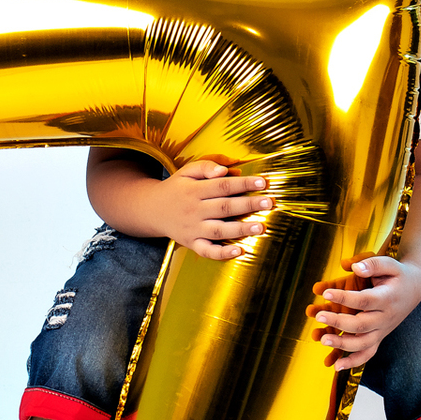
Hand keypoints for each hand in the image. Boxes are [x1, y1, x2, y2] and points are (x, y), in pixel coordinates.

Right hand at [159, 161, 274, 260]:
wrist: (151, 210)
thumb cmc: (177, 188)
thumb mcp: (187, 171)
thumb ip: (207, 166)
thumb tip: (226, 170)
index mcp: (194, 190)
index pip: (223, 185)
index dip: (243, 184)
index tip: (263, 182)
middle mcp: (194, 210)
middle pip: (224, 207)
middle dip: (248, 205)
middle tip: (269, 203)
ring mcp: (193, 229)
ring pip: (219, 230)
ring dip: (241, 229)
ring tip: (261, 227)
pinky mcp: (191, 243)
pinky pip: (207, 251)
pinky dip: (222, 253)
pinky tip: (238, 251)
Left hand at [309, 256, 420, 370]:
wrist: (414, 288)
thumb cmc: (398, 274)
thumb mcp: (389, 263)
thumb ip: (372, 264)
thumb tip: (353, 267)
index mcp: (387, 299)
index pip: (364, 301)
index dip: (344, 298)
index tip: (325, 293)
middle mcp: (385, 318)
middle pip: (361, 325)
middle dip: (338, 322)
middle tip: (319, 316)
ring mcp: (382, 330)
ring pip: (363, 344)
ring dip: (342, 344)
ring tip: (322, 340)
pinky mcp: (379, 337)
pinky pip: (368, 354)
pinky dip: (353, 362)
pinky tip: (335, 366)